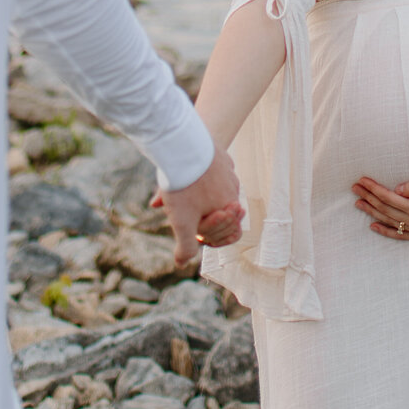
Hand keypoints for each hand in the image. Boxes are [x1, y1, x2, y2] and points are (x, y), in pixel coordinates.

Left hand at [154, 147, 242, 265]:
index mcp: (229, 207)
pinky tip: (179, 174)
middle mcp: (234, 189)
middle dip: (205, 218)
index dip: (212, 237)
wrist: (183, 145)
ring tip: (175, 193)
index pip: (232, 233)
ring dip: (198, 197)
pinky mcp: (219, 154)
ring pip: (216, 190)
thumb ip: (186, 246)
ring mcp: (228, 170)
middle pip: (223, 212)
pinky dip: (198, 176)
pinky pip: (212, 170)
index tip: (195, 232)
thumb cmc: (185, 186)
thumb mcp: (182, 223)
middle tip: (184, 212)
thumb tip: (182, 263)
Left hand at [352, 175, 408, 238]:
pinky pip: (400, 235)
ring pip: (389, 221)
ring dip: (372, 212)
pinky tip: (374, 227)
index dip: (373, 189)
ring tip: (358, 203)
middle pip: (386, 209)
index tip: (361, 180)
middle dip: (368, 198)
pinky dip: (385, 231)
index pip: (389, 198)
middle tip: (354, 188)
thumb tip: (397, 189)